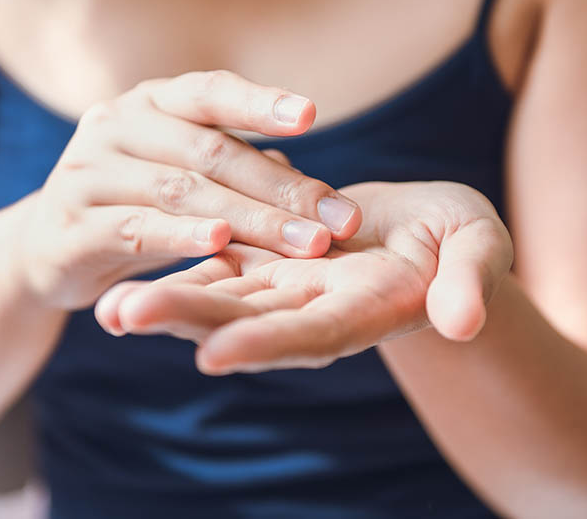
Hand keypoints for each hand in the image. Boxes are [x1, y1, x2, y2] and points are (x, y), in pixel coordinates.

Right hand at [7, 70, 361, 309]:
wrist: (50, 247)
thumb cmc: (136, 203)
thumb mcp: (185, 175)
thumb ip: (236, 170)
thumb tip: (304, 182)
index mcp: (151, 102)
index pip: (209, 92)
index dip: (259, 102)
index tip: (310, 115)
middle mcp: (116, 124)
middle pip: (210, 151)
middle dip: (282, 188)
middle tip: (339, 219)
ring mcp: (88, 172)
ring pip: (181, 191)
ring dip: (250, 220)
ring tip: (305, 243)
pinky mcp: (71, 225)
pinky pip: (134, 228)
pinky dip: (179, 236)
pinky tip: (219, 245)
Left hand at [94, 181, 511, 372]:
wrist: (429, 233)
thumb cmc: (464, 242)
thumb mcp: (479, 252)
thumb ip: (469, 284)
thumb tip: (463, 321)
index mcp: (365, 311)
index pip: (313, 334)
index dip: (266, 343)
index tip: (214, 354)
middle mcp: (313, 309)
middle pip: (245, 321)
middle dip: (185, 321)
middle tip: (124, 317)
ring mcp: (286, 285)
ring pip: (220, 295)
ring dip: (165, 301)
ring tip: (107, 309)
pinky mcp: (269, 258)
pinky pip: (219, 262)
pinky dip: (179, 265)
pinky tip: (125, 273)